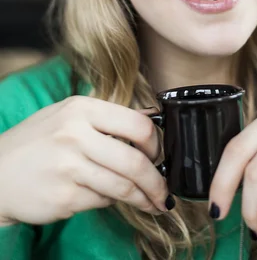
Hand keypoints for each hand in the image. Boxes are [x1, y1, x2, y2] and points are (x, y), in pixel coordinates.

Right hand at [0, 96, 170, 225]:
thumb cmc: (36, 142)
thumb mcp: (68, 115)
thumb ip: (107, 117)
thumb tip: (150, 119)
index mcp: (82, 109)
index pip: (137, 125)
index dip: (155, 144)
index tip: (159, 155)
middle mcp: (76, 134)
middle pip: (135, 161)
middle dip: (157, 181)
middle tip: (164, 191)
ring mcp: (69, 167)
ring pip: (123, 186)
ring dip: (143, 198)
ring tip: (152, 203)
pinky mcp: (65, 196)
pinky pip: (103, 201)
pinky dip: (112, 201)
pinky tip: (111, 198)